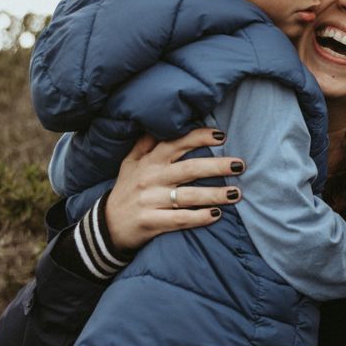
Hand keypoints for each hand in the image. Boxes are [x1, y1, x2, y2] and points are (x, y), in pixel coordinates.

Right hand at [105, 128, 245, 251]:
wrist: (106, 225)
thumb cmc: (127, 189)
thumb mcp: (131, 162)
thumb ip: (147, 143)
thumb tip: (164, 120)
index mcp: (149, 160)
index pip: (176, 143)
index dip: (199, 137)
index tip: (222, 135)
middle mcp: (151, 178)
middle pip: (189, 169)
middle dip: (217, 166)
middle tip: (240, 165)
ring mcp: (150, 200)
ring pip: (188, 196)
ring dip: (214, 194)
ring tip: (237, 193)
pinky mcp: (150, 221)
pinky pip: (179, 219)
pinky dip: (199, 217)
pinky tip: (216, 215)